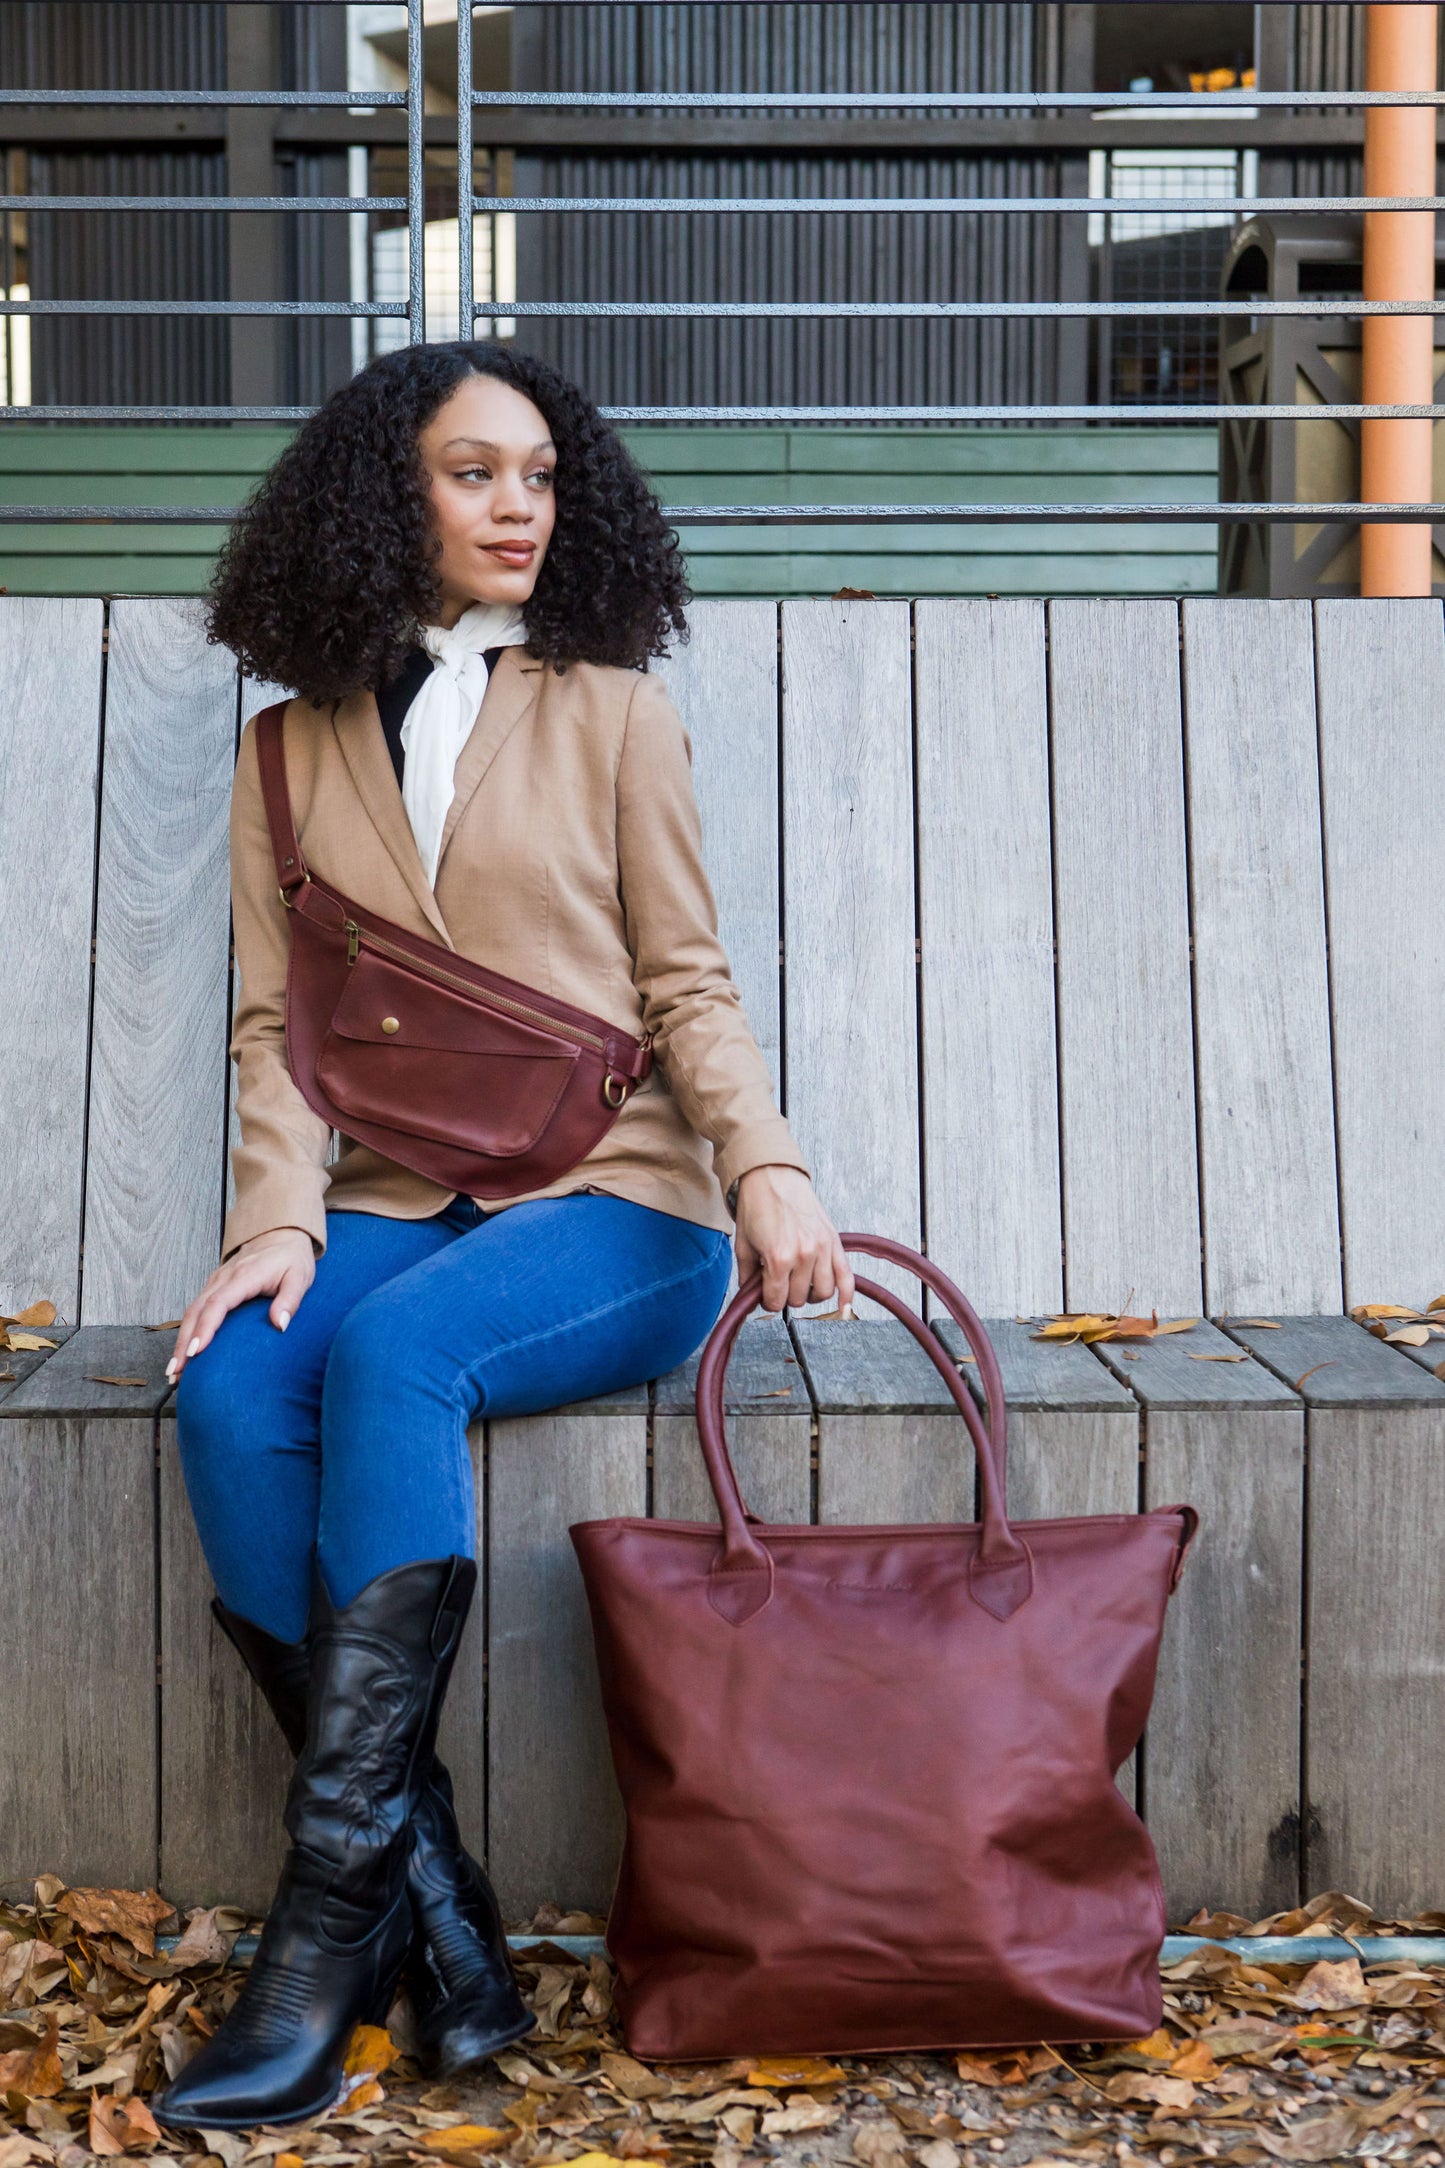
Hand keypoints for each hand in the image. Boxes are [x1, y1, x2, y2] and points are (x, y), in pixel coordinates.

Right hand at [166, 1227, 315, 1381]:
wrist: (281, 1235)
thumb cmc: (291, 1259)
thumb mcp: (299, 1277)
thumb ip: (290, 1300)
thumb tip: (280, 1325)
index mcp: (244, 1276)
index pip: (218, 1304)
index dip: (205, 1328)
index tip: (196, 1352)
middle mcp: (223, 1278)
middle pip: (196, 1311)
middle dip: (183, 1343)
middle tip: (176, 1372)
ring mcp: (215, 1281)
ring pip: (191, 1312)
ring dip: (181, 1341)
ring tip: (175, 1370)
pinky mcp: (214, 1286)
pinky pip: (196, 1310)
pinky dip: (187, 1331)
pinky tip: (185, 1352)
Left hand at [733, 1165, 855, 1314]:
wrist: (772, 1176)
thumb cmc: (757, 1206)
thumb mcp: (743, 1245)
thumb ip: (748, 1277)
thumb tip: (753, 1298)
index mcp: (779, 1257)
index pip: (777, 1301)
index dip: (768, 1302)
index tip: (766, 1295)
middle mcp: (804, 1254)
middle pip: (800, 1298)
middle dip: (787, 1295)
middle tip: (779, 1283)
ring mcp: (822, 1248)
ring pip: (823, 1292)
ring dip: (811, 1294)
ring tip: (801, 1284)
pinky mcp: (834, 1241)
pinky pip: (847, 1277)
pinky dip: (846, 1294)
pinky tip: (842, 1304)